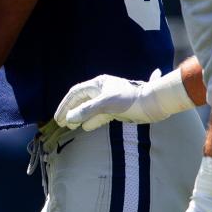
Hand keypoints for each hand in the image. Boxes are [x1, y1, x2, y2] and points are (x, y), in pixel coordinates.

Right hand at [54, 68, 192, 130]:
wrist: (153, 104)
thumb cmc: (130, 100)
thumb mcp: (106, 104)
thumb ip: (87, 111)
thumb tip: (70, 119)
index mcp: (98, 84)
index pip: (75, 93)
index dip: (65, 105)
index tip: (58, 118)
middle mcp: (102, 91)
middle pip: (81, 101)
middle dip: (71, 112)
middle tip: (61, 124)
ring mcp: (109, 101)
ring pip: (90, 109)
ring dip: (80, 118)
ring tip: (71, 127)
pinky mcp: (117, 110)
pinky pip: (100, 116)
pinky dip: (92, 121)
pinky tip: (86, 127)